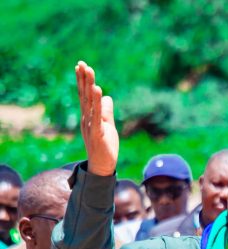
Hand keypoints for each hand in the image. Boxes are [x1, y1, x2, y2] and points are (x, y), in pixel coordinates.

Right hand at [75, 60, 118, 175]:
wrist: (102, 167)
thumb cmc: (105, 148)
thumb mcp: (108, 126)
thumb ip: (107, 112)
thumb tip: (108, 97)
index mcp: (88, 117)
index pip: (85, 96)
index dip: (83, 81)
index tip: (81, 66)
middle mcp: (86, 119)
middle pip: (84, 96)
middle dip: (83, 79)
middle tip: (82, 63)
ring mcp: (91, 126)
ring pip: (89, 103)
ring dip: (89, 86)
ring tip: (89, 71)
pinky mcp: (98, 133)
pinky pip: (97, 115)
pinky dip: (98, 102)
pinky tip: (98, 90)